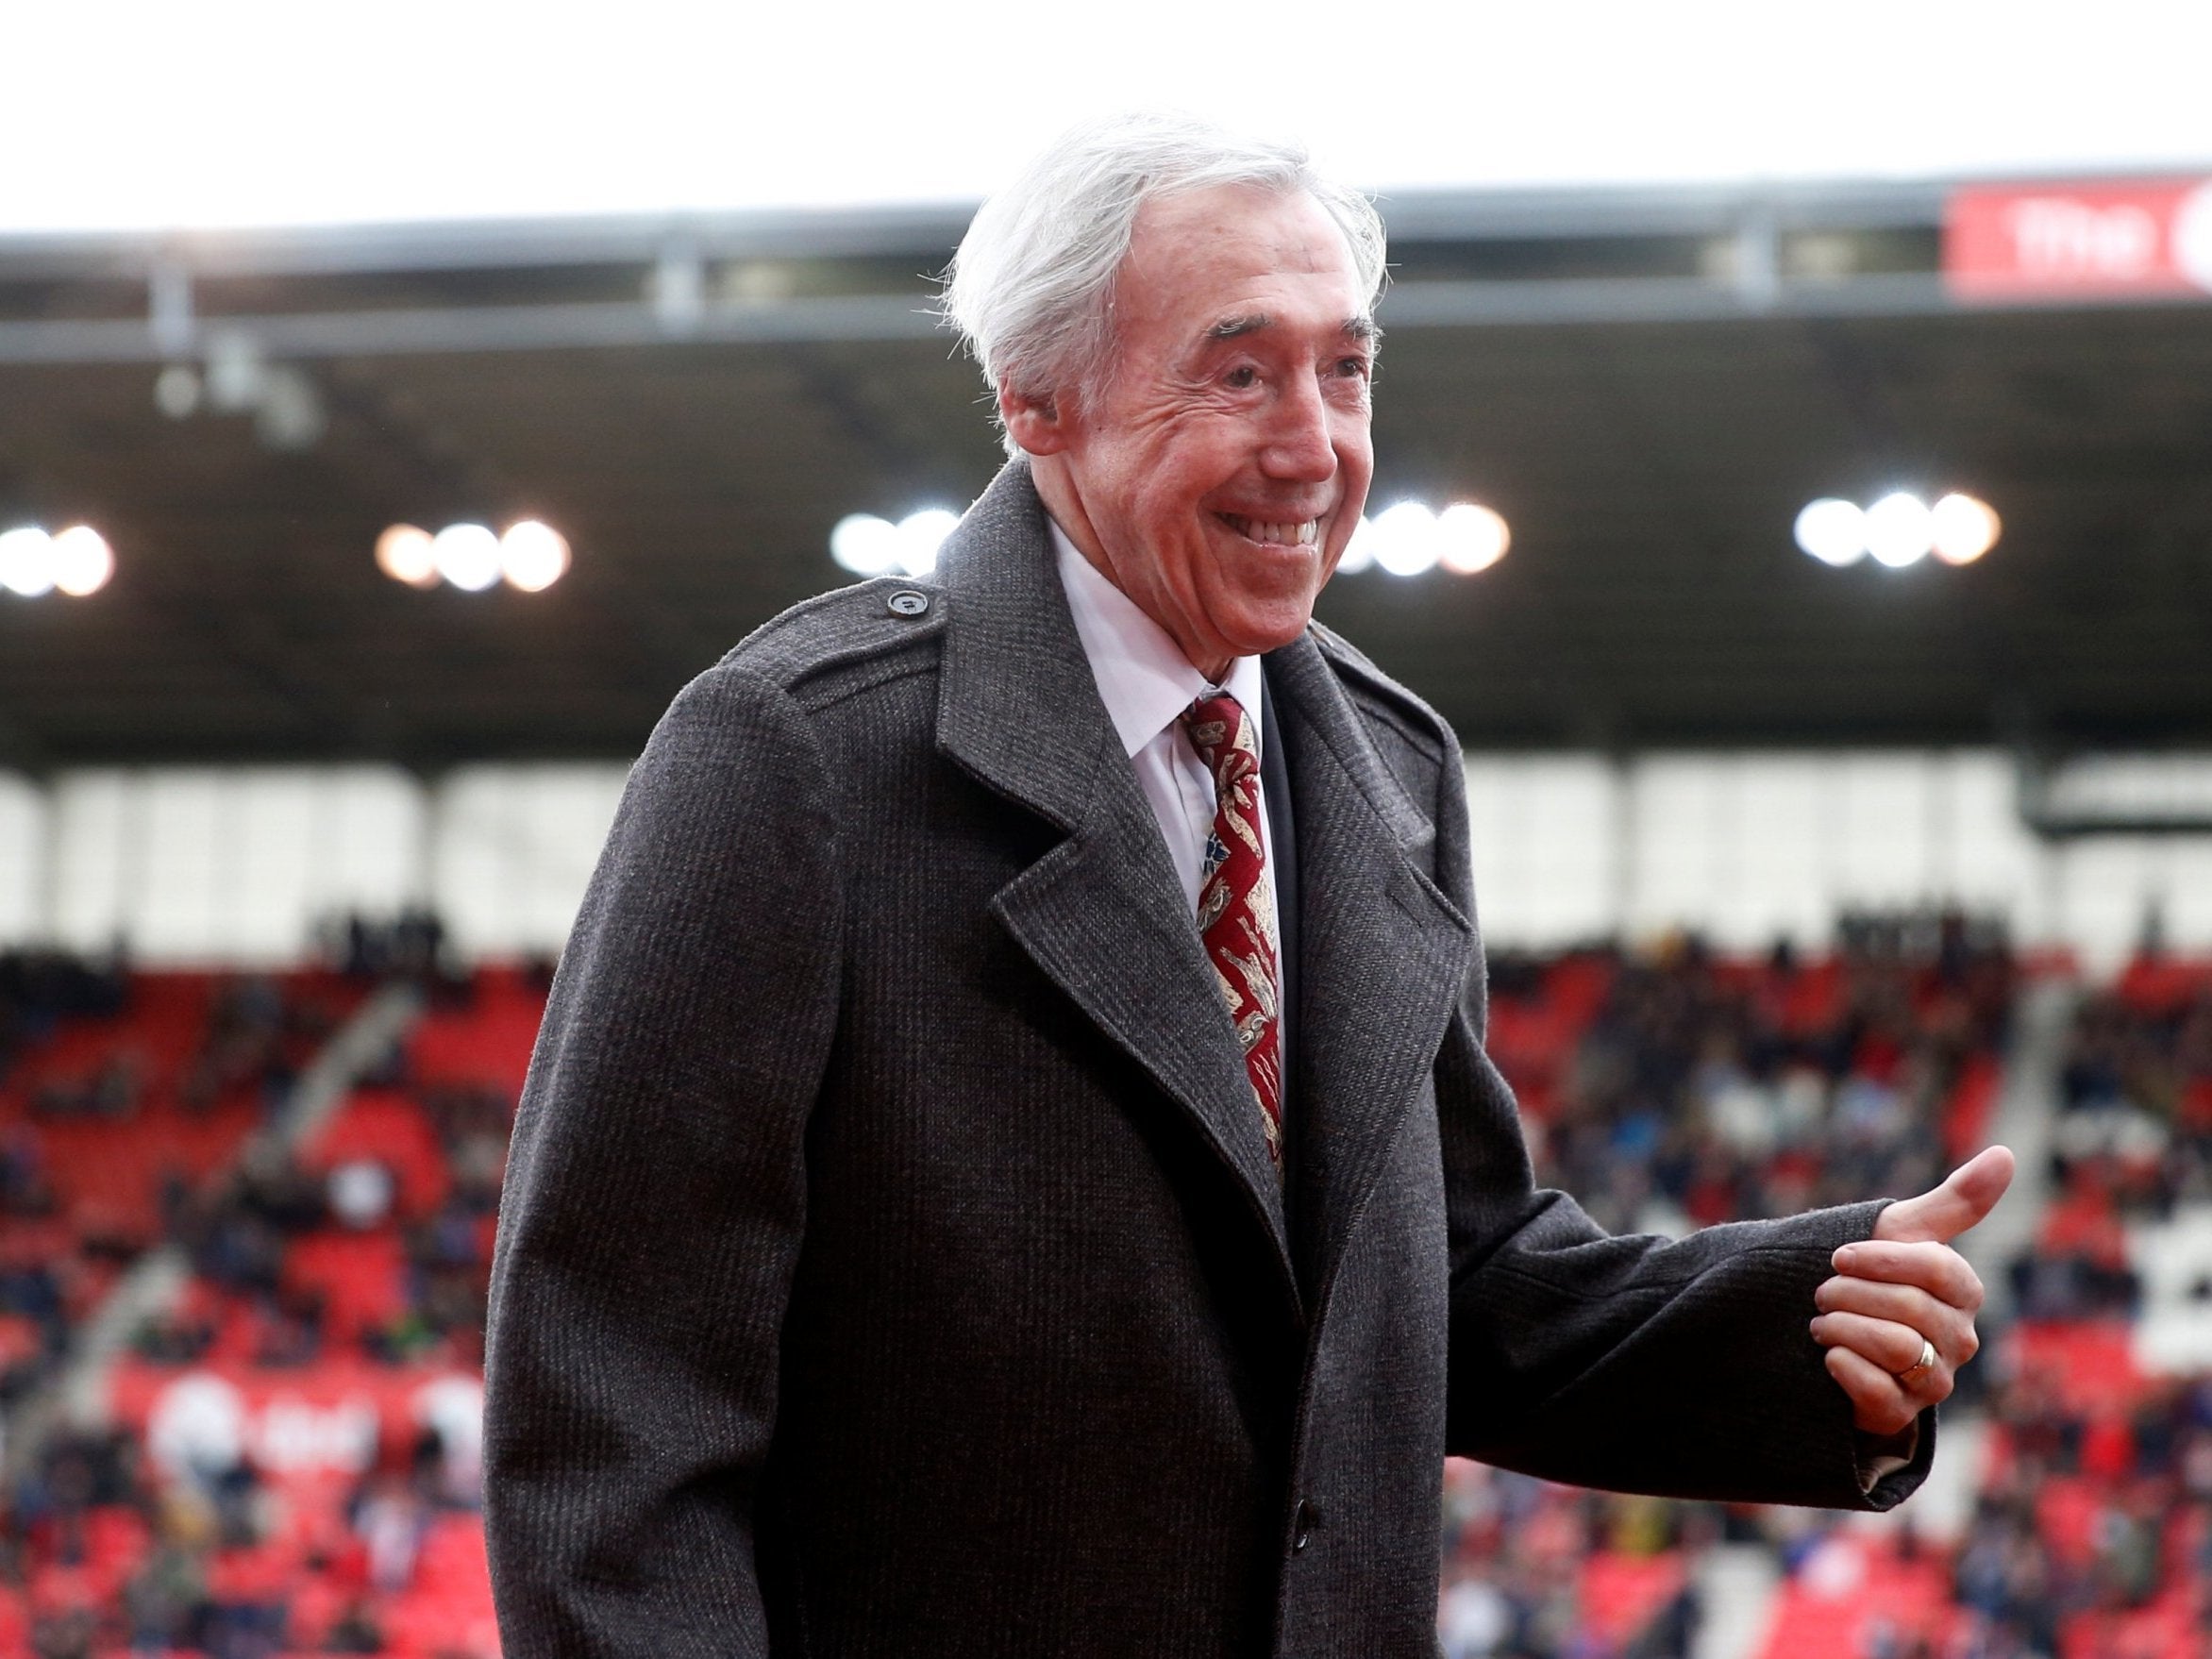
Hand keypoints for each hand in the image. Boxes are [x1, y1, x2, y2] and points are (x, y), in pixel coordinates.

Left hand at [1810, 1145, 2014, 1436]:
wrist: (1837, 1338)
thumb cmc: (1876, 1278)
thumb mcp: (1906, 1233)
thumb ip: (1956, 1200)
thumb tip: (2006, 1154)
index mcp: (1964, 1293)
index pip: (1936, 1269)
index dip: (1881, 1259)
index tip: (1840, 1256)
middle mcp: (1960, 1340)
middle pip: (1909, 1309)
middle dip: (1851, 1294)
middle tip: (1822, 1292)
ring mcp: (1934, 1381)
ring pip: (1895, 1348)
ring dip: (1842, 1328)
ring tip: (1821, 1321)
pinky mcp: (1901, 1414)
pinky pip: (1876, 1391)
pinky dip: (1843, 1368)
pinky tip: (1829, 1356)